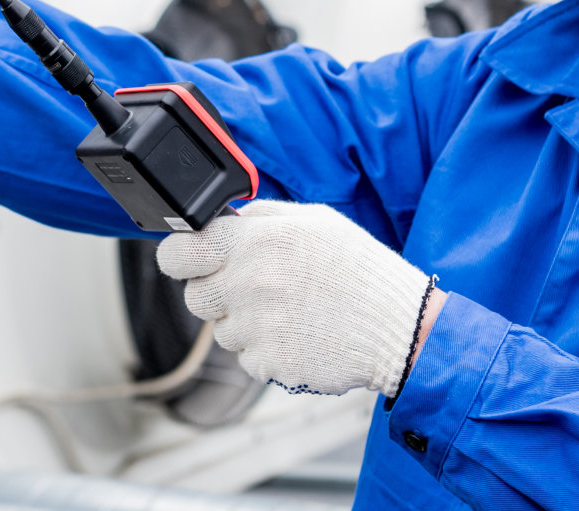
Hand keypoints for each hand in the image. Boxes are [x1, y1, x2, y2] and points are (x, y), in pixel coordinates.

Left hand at [156, 200, 434, 396]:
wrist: (400, 326)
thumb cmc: (358, 268)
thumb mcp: (315, 220)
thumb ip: (260, 215)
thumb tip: (222, 218)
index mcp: (255, 242)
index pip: (178, 252)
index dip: (180, 257)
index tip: (189, 260)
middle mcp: (249, 284)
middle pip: (194, 296)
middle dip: (215, 292)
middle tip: (255, 287)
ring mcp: (257, 328)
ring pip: (221, 331)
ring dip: (245, 323)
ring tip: (291, 309)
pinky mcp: (269, 362)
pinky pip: (247, 358)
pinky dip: (266, 349)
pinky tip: (300, 333)